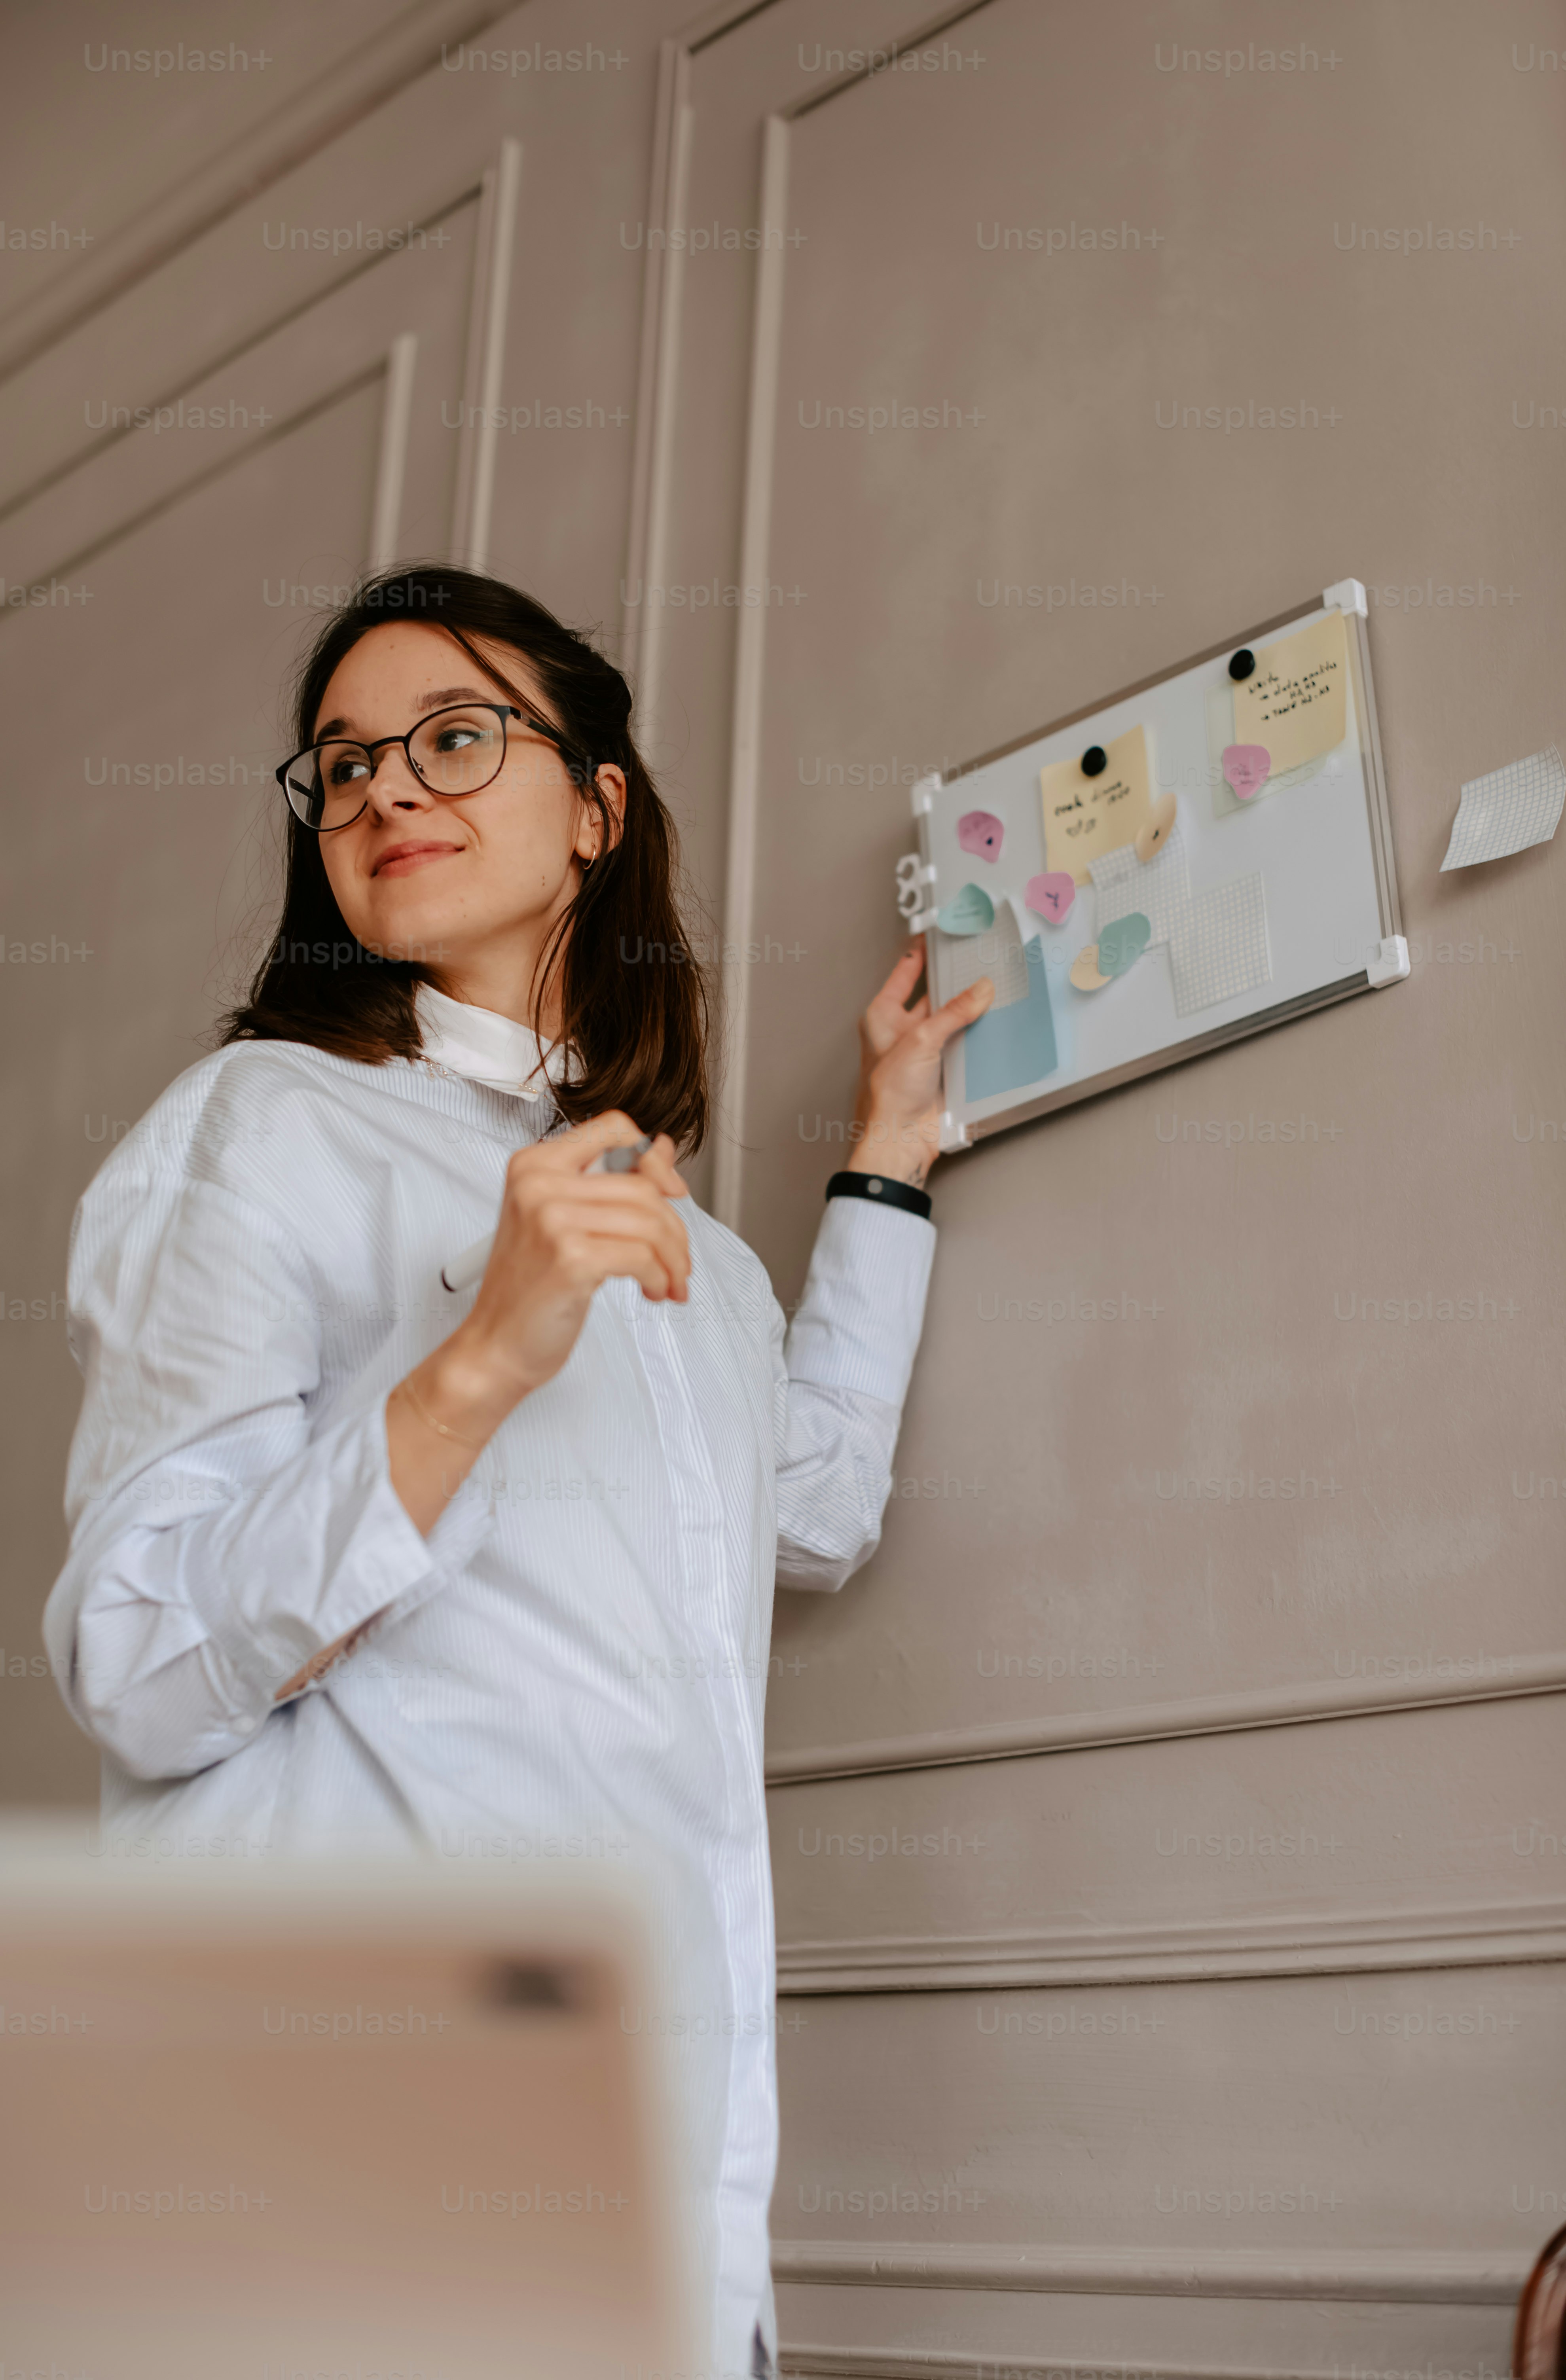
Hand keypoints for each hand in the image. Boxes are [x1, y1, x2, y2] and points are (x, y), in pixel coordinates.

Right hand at [456, 1111, 689, 1404]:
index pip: (613, 1128)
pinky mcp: (570, 1258)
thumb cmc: (529, 1287)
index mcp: (534, 1165)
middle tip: (676, 1259)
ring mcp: (552, 1219)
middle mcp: (539, 1184)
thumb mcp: (564, 1220)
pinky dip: (660, 1277)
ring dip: (673, 1258)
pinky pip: (643, 1256)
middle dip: (674, 1229)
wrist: (496, 1343)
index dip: (653, 1157)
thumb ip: (611, 1182)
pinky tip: (652, 1291)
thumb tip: (664, 1150)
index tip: (671, 1191)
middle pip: (642, 1185)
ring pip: (651, 1221)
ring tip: (667, 1280)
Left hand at [842, 942, 992, 1188]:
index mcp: (883, 1016)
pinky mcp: (943, 1071)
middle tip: (979, 961)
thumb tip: (979, 990)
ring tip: (996, 989)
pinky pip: (965, 1045)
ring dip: (971, 1011)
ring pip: (953, 1021)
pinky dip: (979, 1037)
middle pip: (934, 997)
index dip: (921, 951)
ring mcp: (924, 1051)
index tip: (939, 933)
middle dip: (956, 983)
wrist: (899, 1140)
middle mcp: (902, 1031)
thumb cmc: (888, 1095)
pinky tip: (996, 1024)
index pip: (905, 972)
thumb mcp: (921, 1041)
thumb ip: (953, 1013)